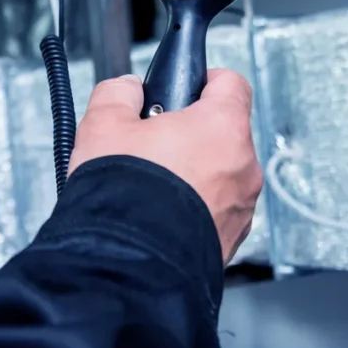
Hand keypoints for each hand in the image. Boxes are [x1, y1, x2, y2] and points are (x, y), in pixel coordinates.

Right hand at [69, 70, 260, 263]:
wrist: (129, 267)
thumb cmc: (125, 196)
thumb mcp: (104, 125)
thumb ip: (118, 93)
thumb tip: (127, 90)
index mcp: (223, 127)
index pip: (230, 83)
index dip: (202, 80)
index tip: (181, 87)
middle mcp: (243, 166)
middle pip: (223, 131)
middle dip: (189, 132)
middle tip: (151, 142)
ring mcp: (241, 208)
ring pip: (220, 174)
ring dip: (192, 173)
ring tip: (150, 184)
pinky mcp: (230, 241)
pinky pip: (214, 211)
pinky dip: (192, 207)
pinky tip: (158, 214)